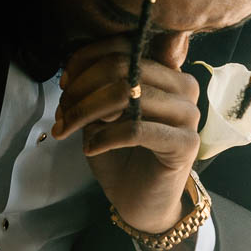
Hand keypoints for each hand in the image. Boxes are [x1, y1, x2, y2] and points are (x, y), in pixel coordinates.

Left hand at [52, 36, 199, 232]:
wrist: (141, 204)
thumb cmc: (121, 159)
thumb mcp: (101, 117)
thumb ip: (98, 90)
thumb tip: (77, 73)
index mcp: (165, 72)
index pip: (126, 46)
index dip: (88, 60)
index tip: (64, 83)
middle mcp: (183, 87)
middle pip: (125, 68)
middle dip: (83, 89)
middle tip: (62, 112)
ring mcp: (188, 114)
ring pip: (129, 96)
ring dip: (88, 112)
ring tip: (69, 130)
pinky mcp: (186, 144)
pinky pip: (137, 130)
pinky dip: (106, 137)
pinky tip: (90, 149)